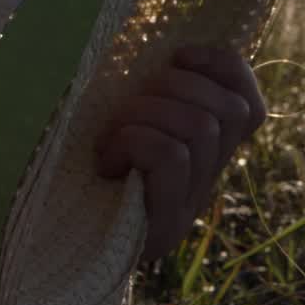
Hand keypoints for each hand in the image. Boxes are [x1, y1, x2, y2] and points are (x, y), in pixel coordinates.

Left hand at [94, 46, 267, 261]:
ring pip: (200, 127)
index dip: (227, 69)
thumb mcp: (119, 128)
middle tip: (132, 102)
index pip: (251, 108)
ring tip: (113, 131)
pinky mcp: (168, 223)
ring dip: (148, 113)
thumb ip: (151, 102)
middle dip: (176, 86)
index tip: (180, 53)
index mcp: (204, 155)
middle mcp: (208, 182)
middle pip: (229, 111)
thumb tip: (166, 53)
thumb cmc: (78, 176)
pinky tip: (106, 161)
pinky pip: (170, 155)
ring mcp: (191, 205)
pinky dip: (133, 142)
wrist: (54, 251)